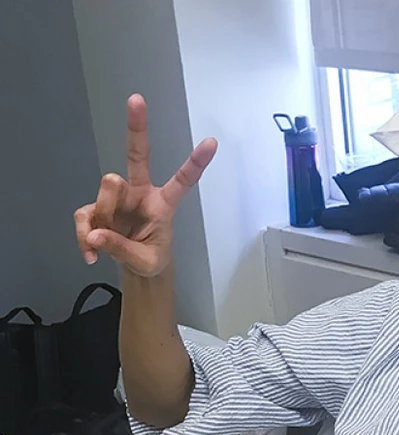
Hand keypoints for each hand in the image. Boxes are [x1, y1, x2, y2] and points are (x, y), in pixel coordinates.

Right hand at [74, 93, 216, 276]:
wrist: (135, 267)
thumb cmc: (150, 257)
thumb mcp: (145, 261)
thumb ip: (122, 249)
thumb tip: (95, 235)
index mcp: (164, 204)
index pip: (183, 180)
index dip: (196, 162)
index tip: (212, 143)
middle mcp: (141, 193)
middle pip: (136, 156)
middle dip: (137, 128)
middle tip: (137, 100)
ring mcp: (117, 198)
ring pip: (107, 190)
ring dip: (103, 217)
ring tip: (105, 244)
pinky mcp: (96, 209)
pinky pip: (84, 216)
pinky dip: (84, 237)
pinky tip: (91, 254)